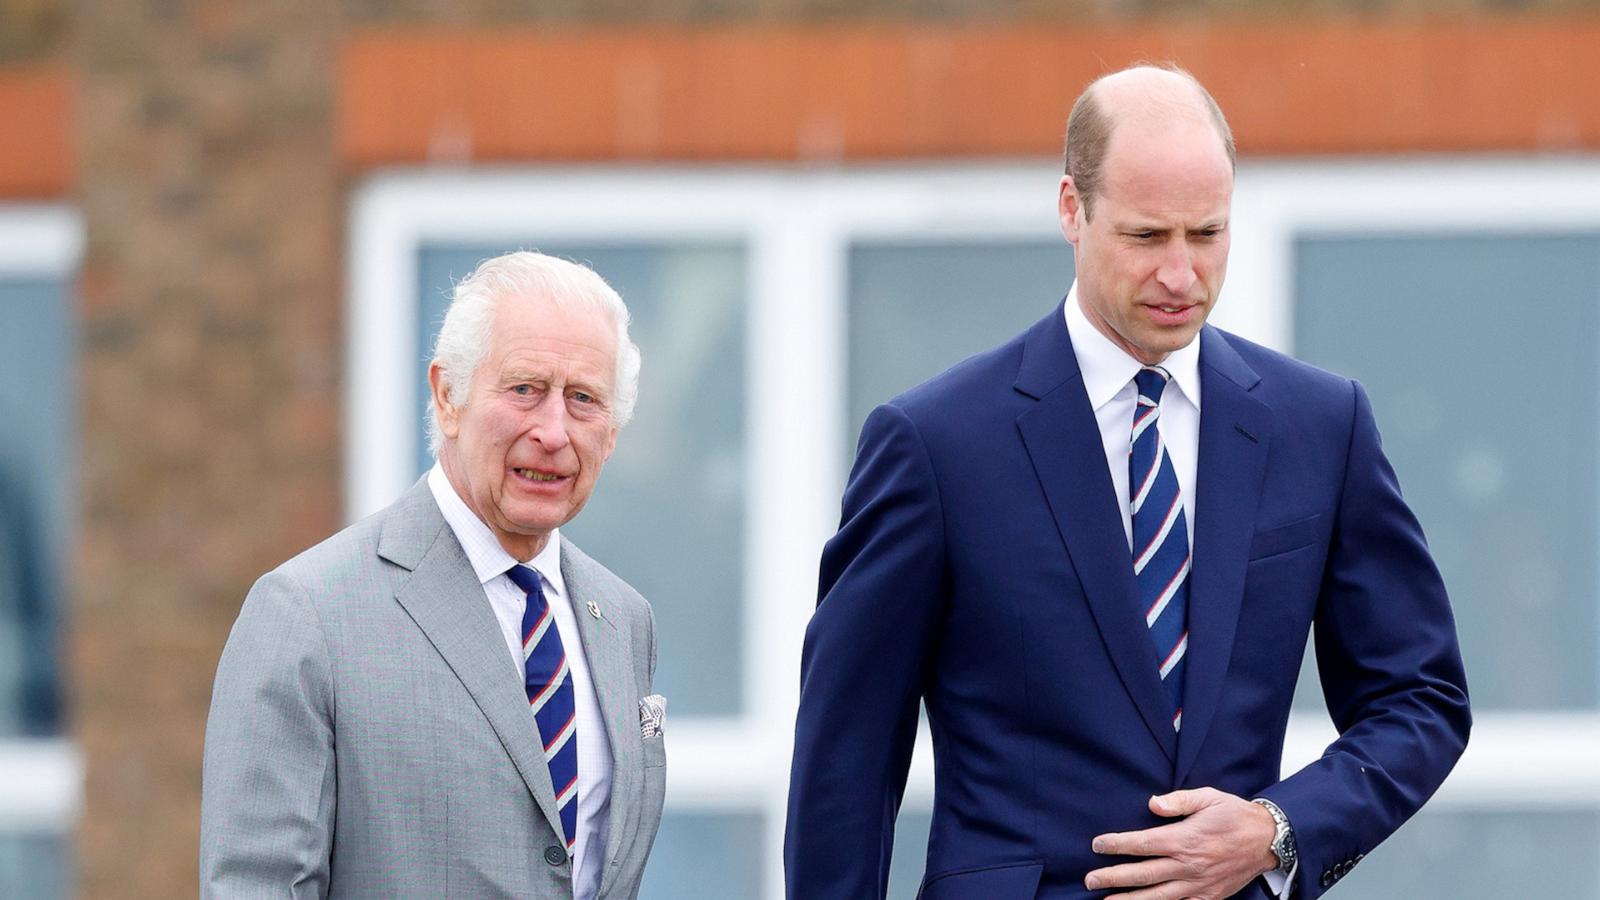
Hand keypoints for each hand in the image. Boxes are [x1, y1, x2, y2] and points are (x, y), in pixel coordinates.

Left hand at [1084, 787, 1278, 898]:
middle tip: (1090, 880)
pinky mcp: (1208, 897)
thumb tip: (1152, 804)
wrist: (1268, 839)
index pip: (1142, 844)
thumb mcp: (1208, 797)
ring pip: (1158, 896)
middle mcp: (1188, 865)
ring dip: (1130, 899)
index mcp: (1184, 839)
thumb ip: (1178, 800)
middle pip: (1143, 874)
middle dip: (1113, 877)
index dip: (1117, 845)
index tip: (1097, 845)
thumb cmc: (1235, 815)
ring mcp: (1198, 884)